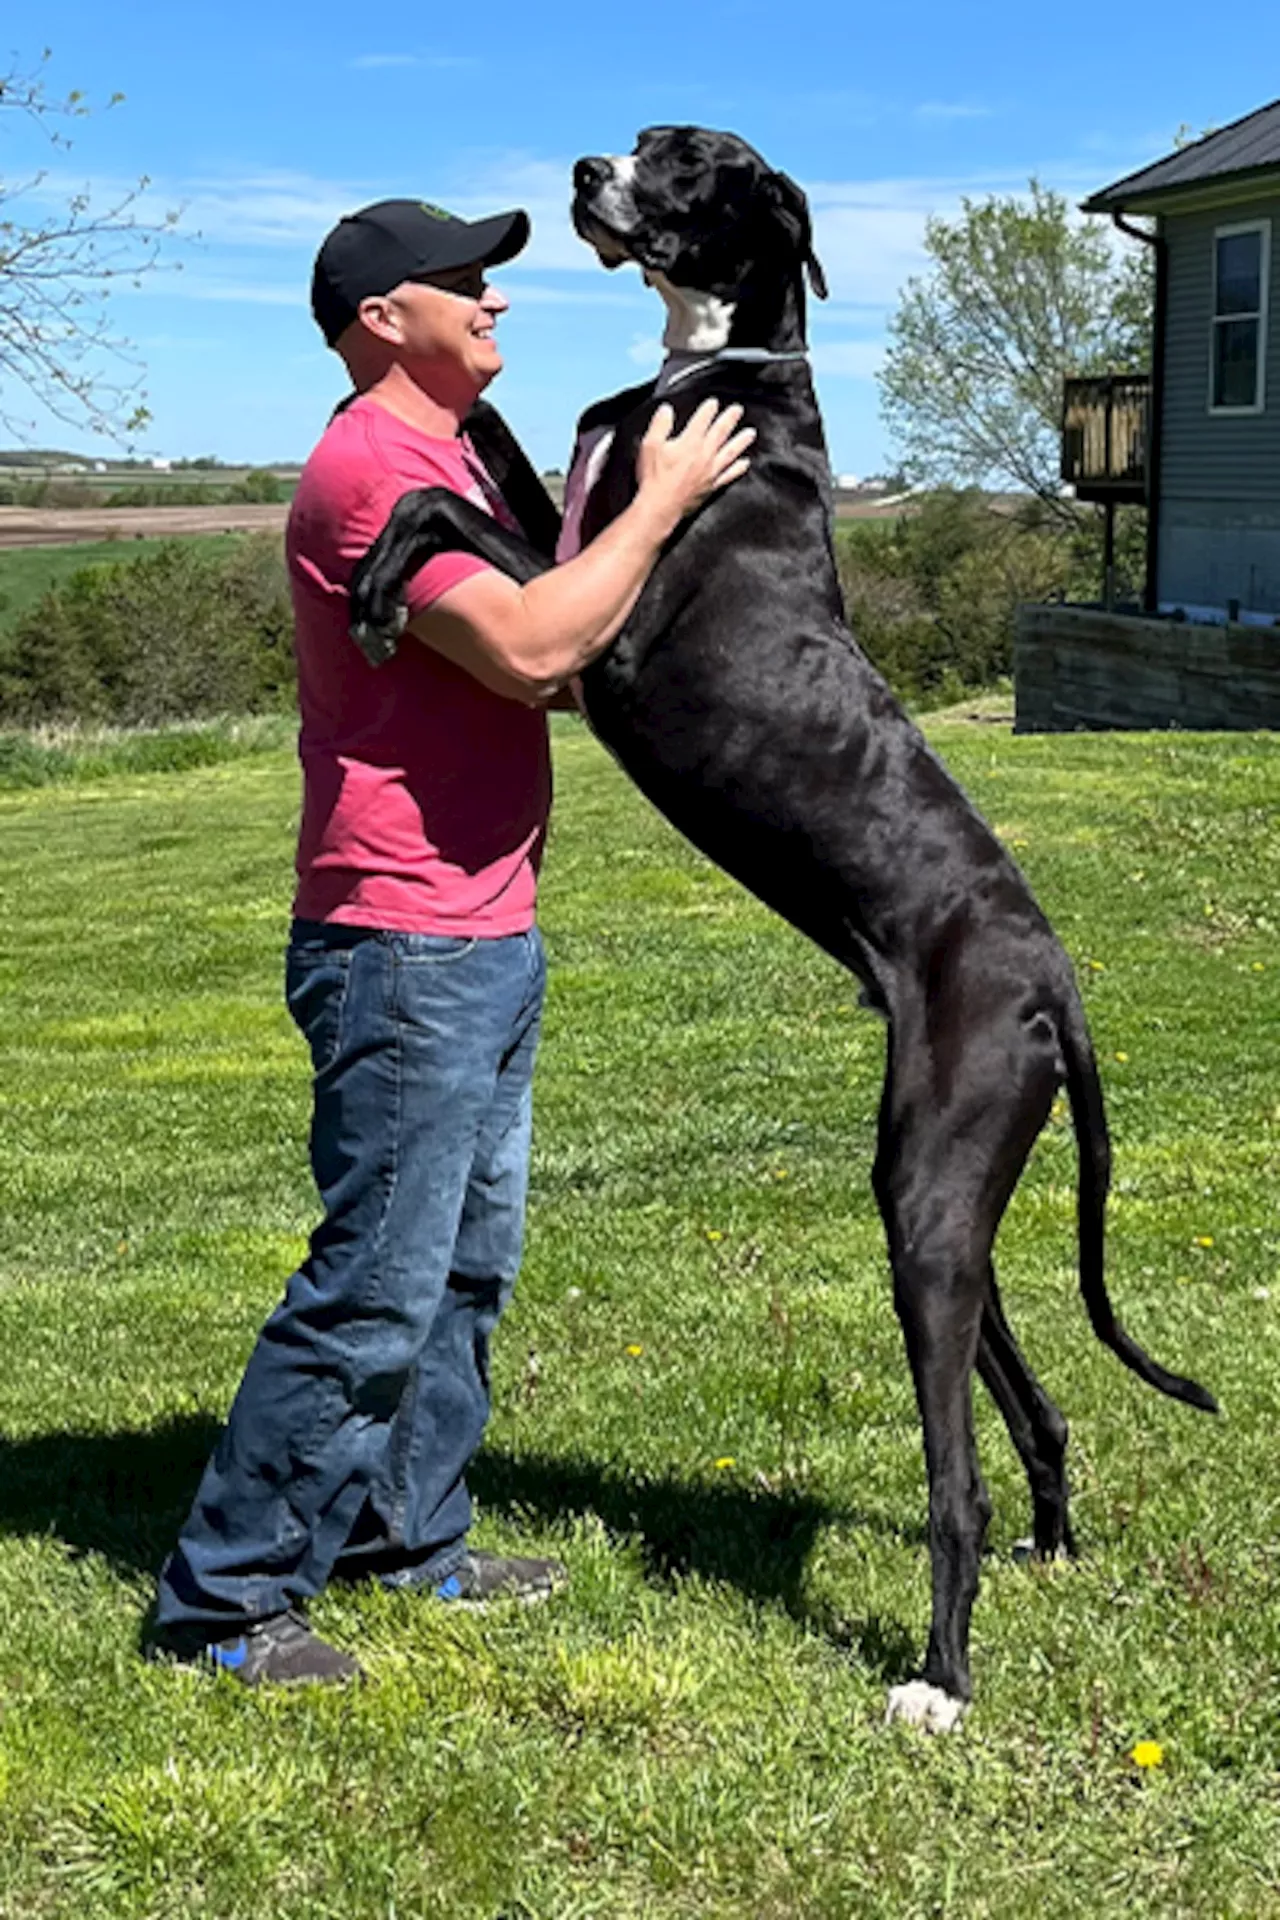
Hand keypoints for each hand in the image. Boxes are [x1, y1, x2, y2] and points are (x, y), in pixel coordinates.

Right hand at [634, 398, 754, 526]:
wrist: (660, 507)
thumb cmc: (654, 477)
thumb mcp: (650, 446)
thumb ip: (660, 425)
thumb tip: (666, 409)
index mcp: (689, 442)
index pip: (702, 420)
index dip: (708, 409)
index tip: (713, 402)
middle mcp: (704, 454)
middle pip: (720, 432)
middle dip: (729, 419)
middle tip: (738, 410)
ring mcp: (710, 471)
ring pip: (730, 452)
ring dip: (741, 441)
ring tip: (750, 433)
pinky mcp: (712, 486)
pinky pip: (729, 475)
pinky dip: (738, 468)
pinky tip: (745, 463)